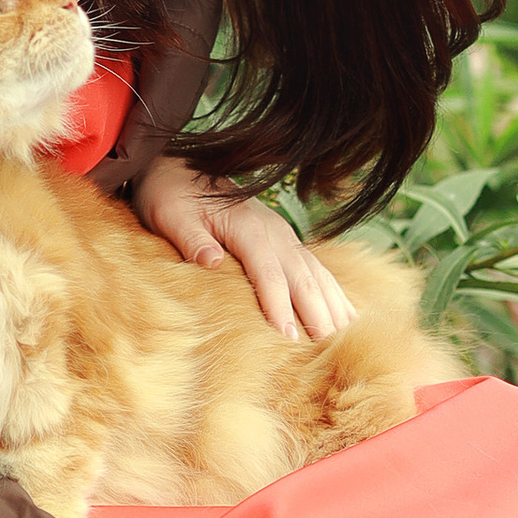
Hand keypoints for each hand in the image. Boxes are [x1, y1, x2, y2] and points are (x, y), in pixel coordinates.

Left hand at [135, 154, 355, 341]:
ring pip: (316, 273)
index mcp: (247, 225)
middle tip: (327, 349)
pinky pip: (316, 269)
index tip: (287, 337)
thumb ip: (191, 239)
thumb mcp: (170, 214)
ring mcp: (283, 234)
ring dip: (332, 305)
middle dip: (316, 313)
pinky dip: (334, 293)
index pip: (269, 272)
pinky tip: (347, 315)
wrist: (179, 169)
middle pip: (302, 276)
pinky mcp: (284, 241)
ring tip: (345, 338)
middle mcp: (273, 229)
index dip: (279, 305)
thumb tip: (212, 262)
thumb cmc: (171, 195)